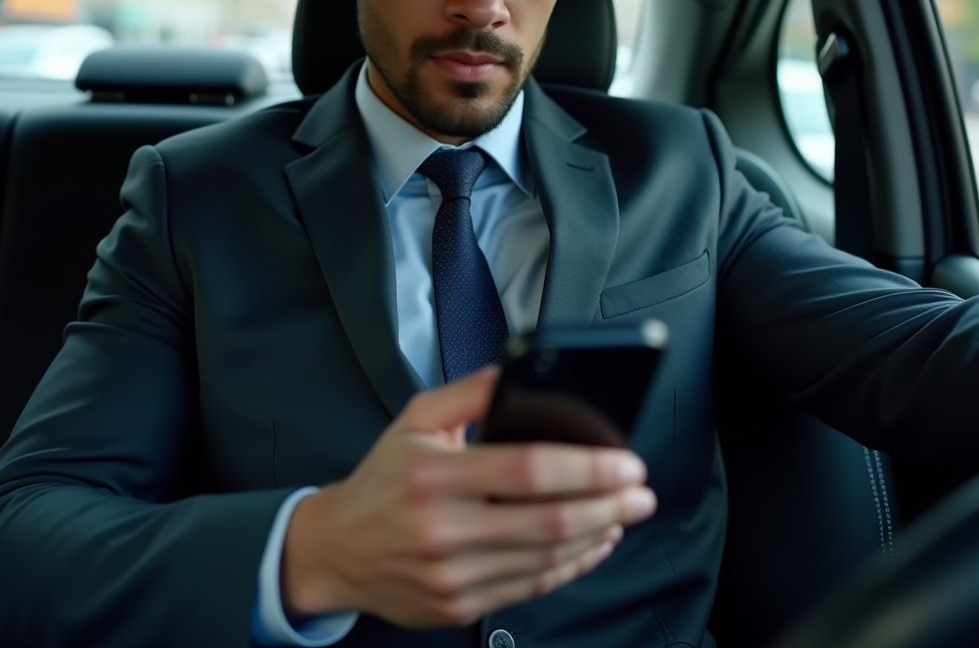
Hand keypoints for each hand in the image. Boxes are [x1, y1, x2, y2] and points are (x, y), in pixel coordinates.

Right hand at [281, 367, 655, 627]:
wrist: (337, 549)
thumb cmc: (384, 479)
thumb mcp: (415, 419)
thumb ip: (470, 393)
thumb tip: (519, 372)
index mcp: (434, 475)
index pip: (526, 469)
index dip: (585, 466)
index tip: (624, 461)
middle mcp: (444, 530)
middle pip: (548, 521)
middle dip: (608, 505)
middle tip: (641, 492)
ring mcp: (453, 576)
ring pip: (546, 559)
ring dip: (597, 535)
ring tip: (623, 513)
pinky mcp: (459, 607)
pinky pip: (531, 588)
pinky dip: (571, 566)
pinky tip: (593, 545)